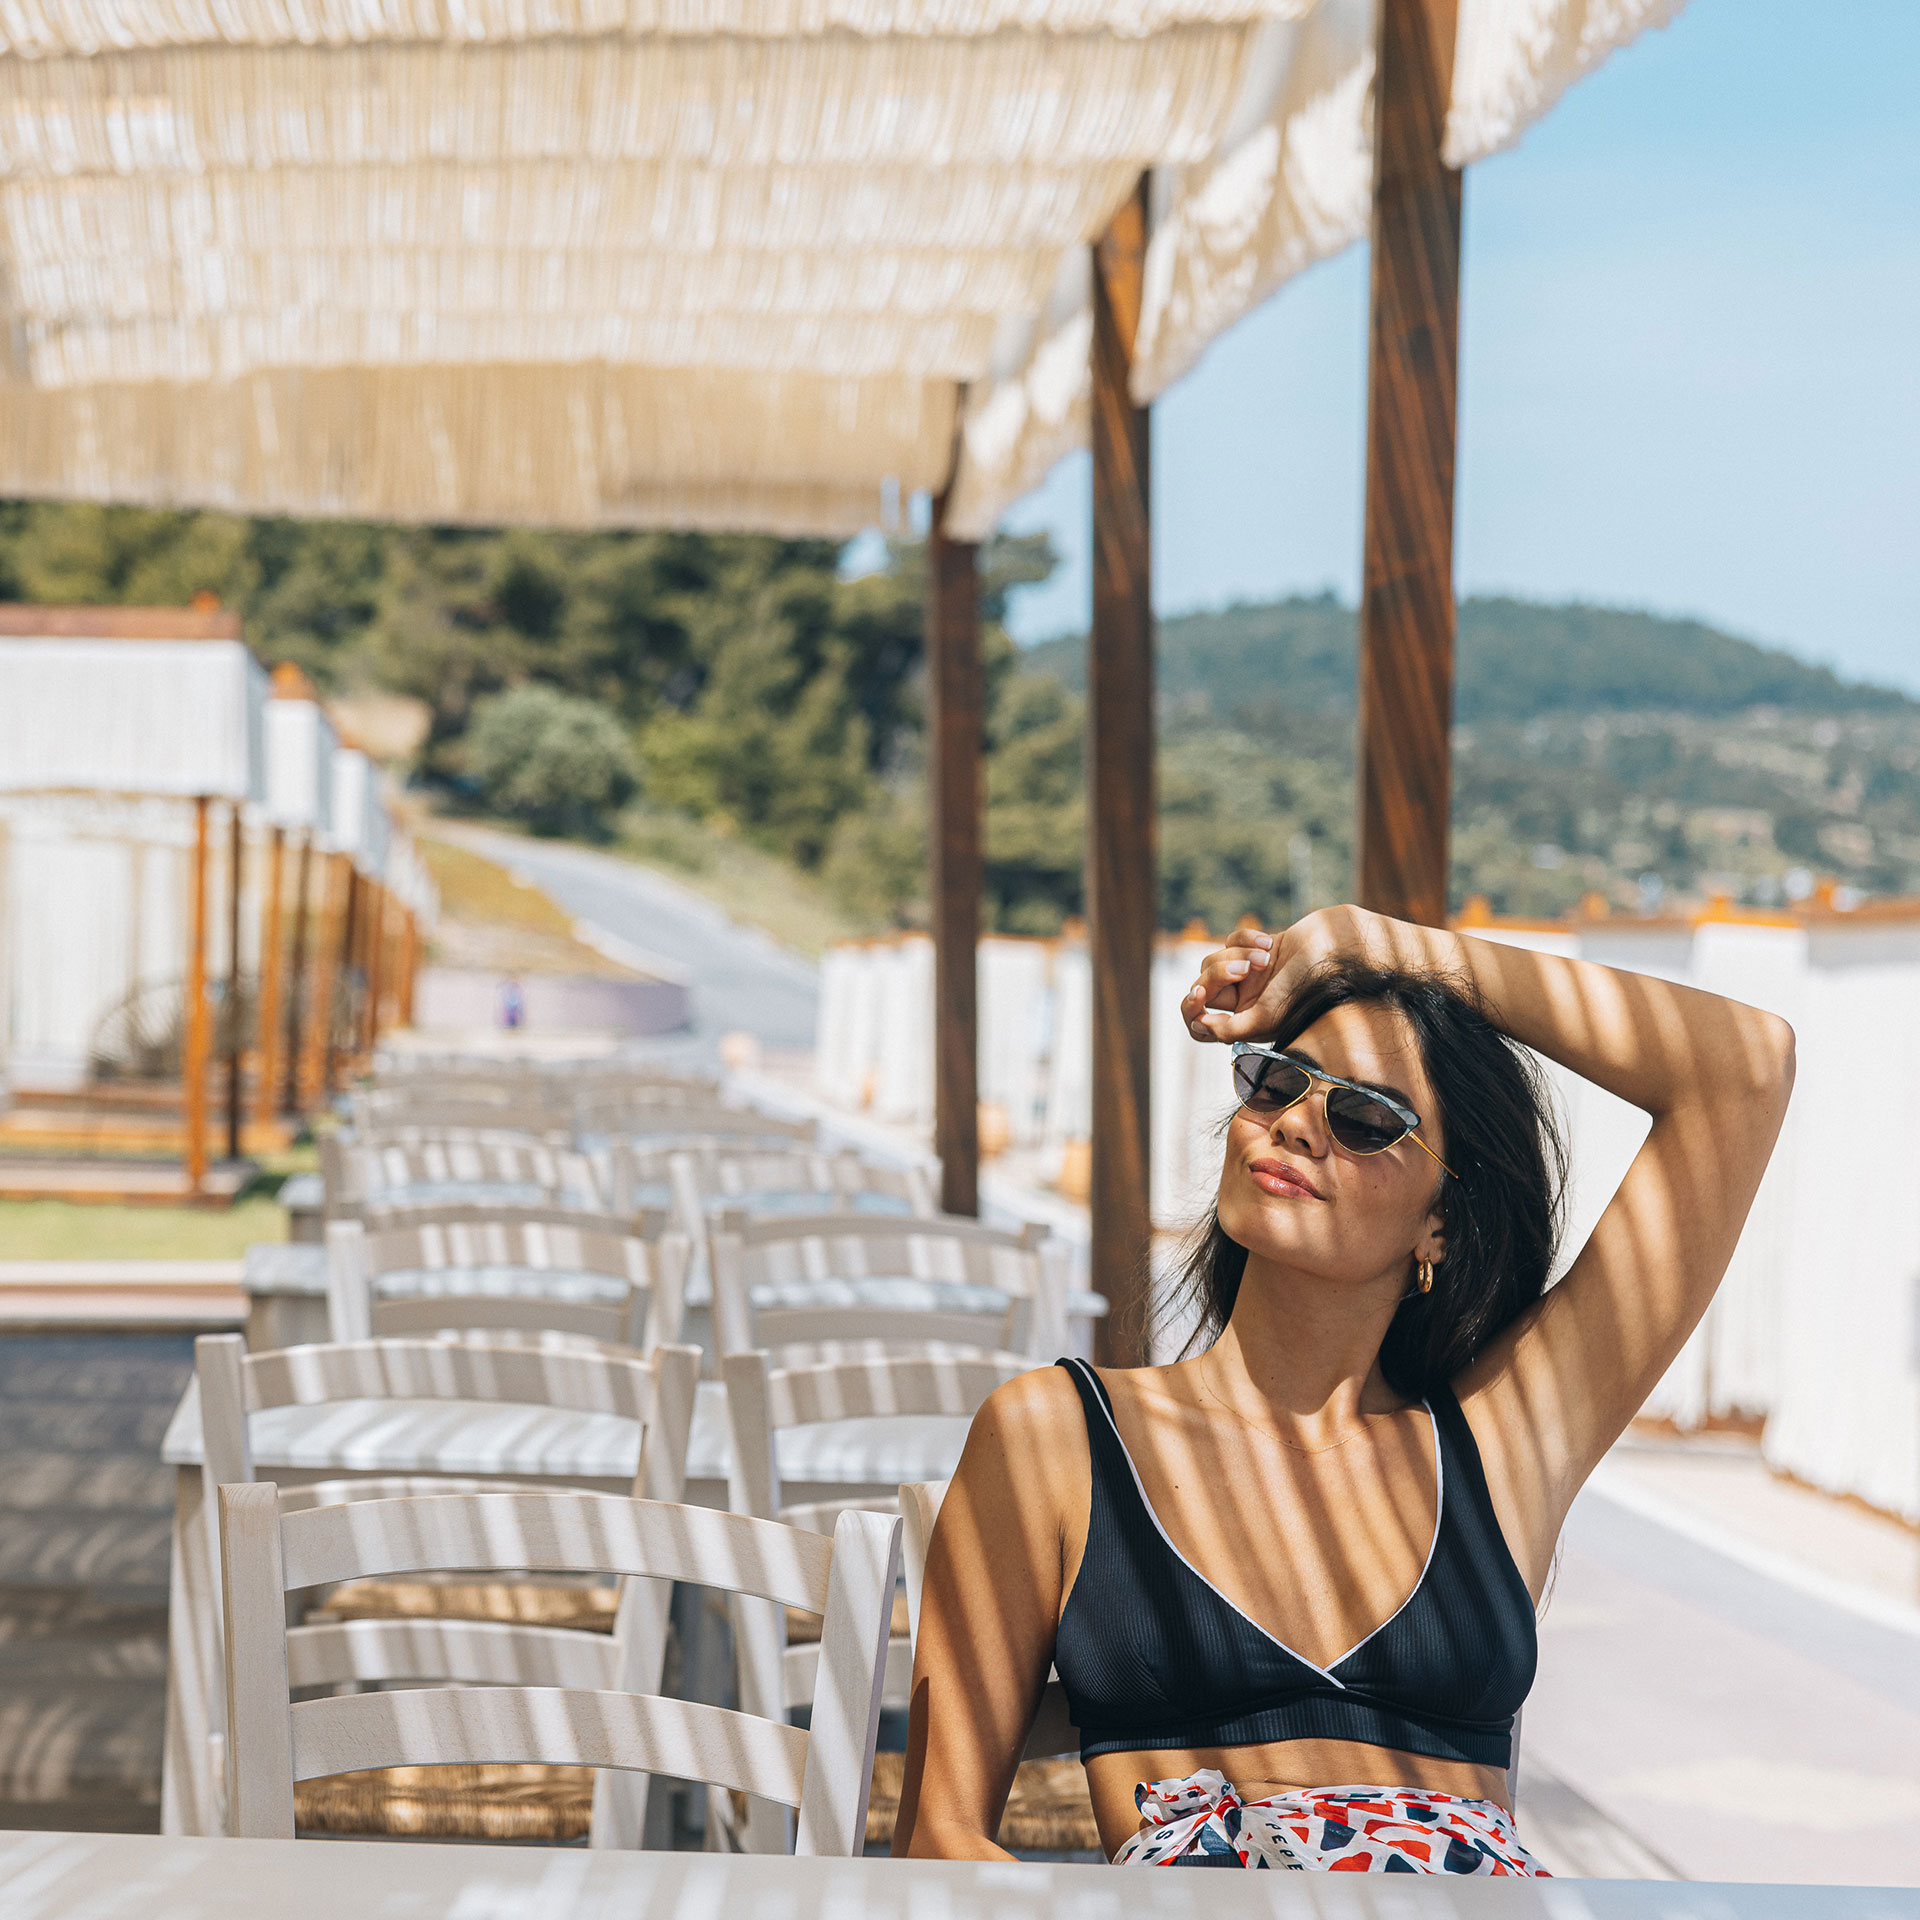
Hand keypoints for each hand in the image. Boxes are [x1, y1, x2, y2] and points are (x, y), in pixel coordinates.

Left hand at [1181, 906, 1427, 1042]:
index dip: (1190, 1009)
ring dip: (1236, 955)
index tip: (1200, 994)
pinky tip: (1269, 944)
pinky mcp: (1258, 949)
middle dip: (1216, 974)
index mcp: (1247, 1024)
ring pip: (1213, 960)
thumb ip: (1231, 1029)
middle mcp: (1246, 1001)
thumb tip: (1198, 1026)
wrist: (1342, 949)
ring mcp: (1251, 974)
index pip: (1198, 1024)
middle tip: (1242, 970)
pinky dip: (1246, 938)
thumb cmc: (1311, 986)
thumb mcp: (1268, 1016)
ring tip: (1266, 958)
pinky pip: (1232, 939)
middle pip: (1202, 987)